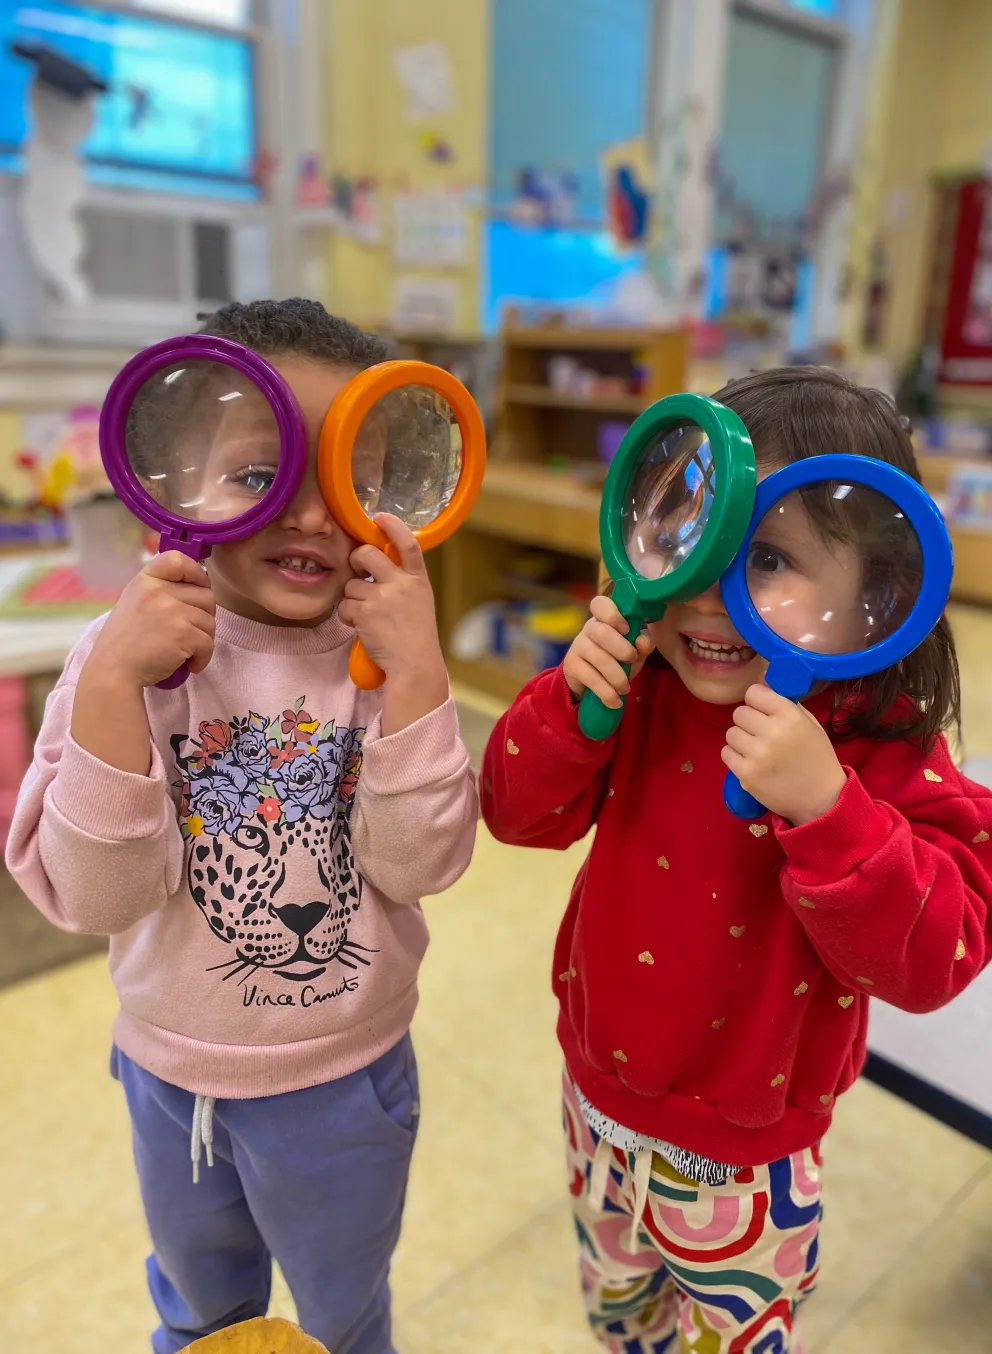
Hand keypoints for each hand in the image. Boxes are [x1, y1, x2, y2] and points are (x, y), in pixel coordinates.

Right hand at [85, 551, 215, 689]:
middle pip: (205, 594)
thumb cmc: (124, 644)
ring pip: (210, 620)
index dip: (196, 572)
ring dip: (203, 639)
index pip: (177, 559)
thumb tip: (197, 585)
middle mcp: (158, 591)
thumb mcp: (134, 603)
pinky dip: (203, 657)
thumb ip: (159, 591)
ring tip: (185, 651)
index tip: (198, 587)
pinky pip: (208, 643)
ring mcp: (172, 611)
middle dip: (203, 616)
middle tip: (189, 633)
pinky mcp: (183, 633)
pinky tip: (189, 664)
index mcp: (145, 581)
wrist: (113, 672)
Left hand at [338, 515, 447, 732]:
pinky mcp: (365, 613)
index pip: (408, 543)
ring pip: (350, 585)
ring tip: (367, 616)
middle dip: (355, 559)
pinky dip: (348, 617)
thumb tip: (377, 566)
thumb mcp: (419, 601)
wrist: (414, 665)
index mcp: (418, 579)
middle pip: (366, 554)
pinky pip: (344, 606)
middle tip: (358, 572)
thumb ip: (404, 581)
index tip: (380, 516)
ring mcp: (382, 597)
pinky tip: (362, 627)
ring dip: (352, 599)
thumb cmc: (416, 636)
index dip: (392, 526)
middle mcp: (401, 584)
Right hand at [563, 595, 653, 707]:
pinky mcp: (571, 666)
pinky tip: (615, 701)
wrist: (590, 683)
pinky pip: (591, 678)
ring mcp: (578, 646)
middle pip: (602, 632)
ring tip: (625, 688)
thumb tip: (642, 641)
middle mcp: (589, 628)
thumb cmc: (617, 659)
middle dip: (622, 649)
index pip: (600, 604)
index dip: (613, 614)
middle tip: (632, 660)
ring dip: (617, 677)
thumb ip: (643, 644)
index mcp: (605, 619)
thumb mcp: (635, 651)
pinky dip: (607, 693)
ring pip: (598, 658)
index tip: (626, 629)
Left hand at [721, 684, 845, 824]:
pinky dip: (735, 757)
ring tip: (757, 750)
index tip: (763, 712)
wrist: (821, 799)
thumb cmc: (816, 757)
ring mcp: (758, 754)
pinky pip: (726, 753)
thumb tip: (760, 679)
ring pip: (730, 733)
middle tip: (761, 735)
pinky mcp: (746, 774)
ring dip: (741, 740)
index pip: (754, 693)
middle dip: (748, 722)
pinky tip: (751, 763)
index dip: (756, 702)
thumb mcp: (808, 723)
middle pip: (739, 713)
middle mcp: (773, 732)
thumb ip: (783, 702)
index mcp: (790, 715)